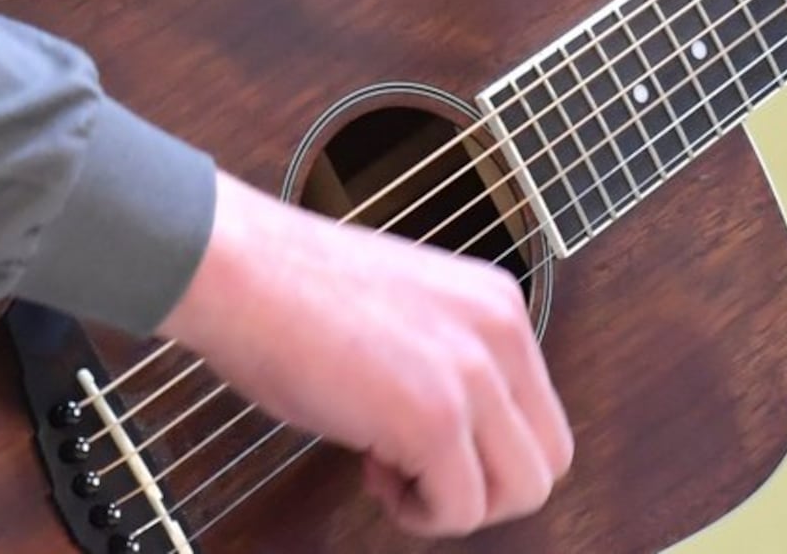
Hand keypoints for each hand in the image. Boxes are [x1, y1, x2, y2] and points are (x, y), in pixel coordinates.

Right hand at [158, 171, 571, 536]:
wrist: (239, 271)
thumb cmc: (290, 294)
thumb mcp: (406, 316)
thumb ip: (448, 362)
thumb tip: (460, 439)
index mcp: (497, 305)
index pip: (540, 415)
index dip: (483, 449)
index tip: (420, 438)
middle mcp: (499, 333)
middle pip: (547, 460)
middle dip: (483, 486)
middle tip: (413, 469)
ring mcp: (472, 376)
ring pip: (521, 492)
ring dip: (455, 504)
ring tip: (389, 471)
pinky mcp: (435, 418)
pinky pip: (461, 509)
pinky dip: (419, 515)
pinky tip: (371, 472)